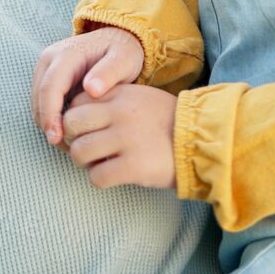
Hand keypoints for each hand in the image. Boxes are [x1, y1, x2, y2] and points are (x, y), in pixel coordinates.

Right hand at [32, 26, 144, 144]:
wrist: (117, 39)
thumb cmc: (123, 50)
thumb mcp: (124, 59)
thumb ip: (109, 72)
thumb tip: (91, 89)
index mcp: (66, 54)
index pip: (50, 88)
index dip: (50, 115)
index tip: (56, 138)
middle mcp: (50, 59)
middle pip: (39, 98)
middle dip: (48, 125)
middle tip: (68, 148)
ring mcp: (46, 68)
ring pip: (38, 103)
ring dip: (49, 124)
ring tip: (72, 143)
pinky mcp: (47, 78)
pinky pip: (43, 103)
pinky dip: (52, 119)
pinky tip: (71, 132)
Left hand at [61, 83, 176, 189]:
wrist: (204, 141)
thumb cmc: (169, 123)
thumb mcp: (141, 98)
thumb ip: (112, 101)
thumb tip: (76, 117)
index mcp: (121, 93)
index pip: (76, 103)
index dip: (75, 119)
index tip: (84, 131)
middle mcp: (120, 112)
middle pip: (70, 124)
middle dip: (72, 140)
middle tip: (86, 149)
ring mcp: (126, 139)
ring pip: (79, 152)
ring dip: (85, 162)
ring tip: (100, 163)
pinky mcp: (133, 166)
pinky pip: (97, 176)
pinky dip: (100, 179)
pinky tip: (114, 175)